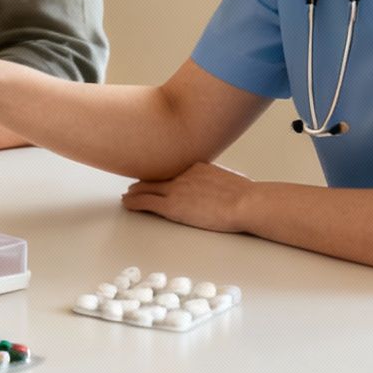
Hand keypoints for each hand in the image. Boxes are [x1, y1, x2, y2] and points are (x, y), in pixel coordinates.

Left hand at [120, 162, 254, 233]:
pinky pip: (145, 202)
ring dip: (135, 192)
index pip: (172, 170)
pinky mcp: (171, 206)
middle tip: (134, 186)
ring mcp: (175, 189)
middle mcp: (182, 174)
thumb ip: (219, 181)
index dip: (161, 175)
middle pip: (156, 176)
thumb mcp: (230, 180)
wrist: (245, 202)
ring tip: (127, 196)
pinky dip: (133, 202)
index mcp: (196, 167)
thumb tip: (223, 186)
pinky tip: (127, 204)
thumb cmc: (246, 195)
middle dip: (144, 182)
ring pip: (146, 188)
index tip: (156, 178)